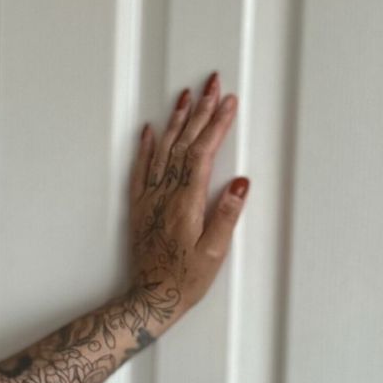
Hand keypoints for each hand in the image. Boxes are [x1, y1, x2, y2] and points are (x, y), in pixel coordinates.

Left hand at [127, 72, 247, 332]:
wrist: (150, 298)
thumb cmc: (186, 279)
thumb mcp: (215, 252)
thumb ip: (227, 214)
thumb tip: (241, 181)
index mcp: (187, 202)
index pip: (203, 152)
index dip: (217, 124)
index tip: (228, 101)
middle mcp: (166, 194)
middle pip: (185, 143)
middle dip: (201, 111)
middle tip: (211, 83)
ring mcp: (151, 198)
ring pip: (163, 150)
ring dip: (176, 121)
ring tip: (186, 95)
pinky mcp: (140, 207)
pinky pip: (141, 169)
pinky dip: (145, 147)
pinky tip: (149, 130)